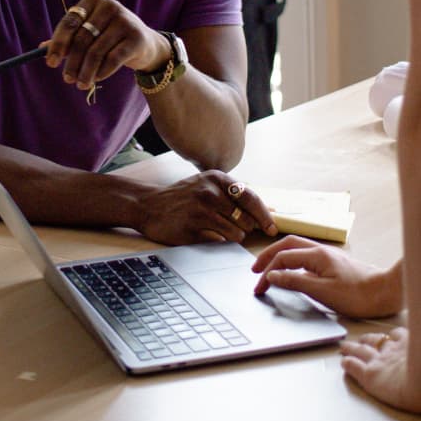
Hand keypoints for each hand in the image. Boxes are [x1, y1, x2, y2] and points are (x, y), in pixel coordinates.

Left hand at [44, 0, 169, 93]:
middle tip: (66, 79)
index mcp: (93, 0)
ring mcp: (125, 20)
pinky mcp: (136, 37)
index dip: (58, 43)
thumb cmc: (109, 37)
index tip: (50, 63)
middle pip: (82, 38)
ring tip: (80, 84)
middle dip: (72, 62)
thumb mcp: (89, 33)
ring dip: (85, 72)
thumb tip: (40, 49)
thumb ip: (67, 39)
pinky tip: (96, 79)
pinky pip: (113, 59)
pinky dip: (102, 72)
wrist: (144, 43)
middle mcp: (110, 6)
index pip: (70, 22)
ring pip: (97, 51)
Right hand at [137, 172, 276, 245]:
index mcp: (217, 178)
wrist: (148, 205)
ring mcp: (201, 211)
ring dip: (232, 236)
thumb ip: (235, 194)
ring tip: (217, 229)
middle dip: (246, 227)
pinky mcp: (192, 229)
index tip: (272, 228)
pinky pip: (219, 242)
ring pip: (236, 233)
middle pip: (246, 219)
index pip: (252, 199)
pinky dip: (217, 240)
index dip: (265, 216)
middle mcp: (210, 192)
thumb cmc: (183, 196)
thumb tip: (271, 210)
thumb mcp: (208, 185)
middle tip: (235, 226)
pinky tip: (205, 233)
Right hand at [252, 236, 402, 317]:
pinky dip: (292, 261)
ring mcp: (328, 256)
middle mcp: (320, 251)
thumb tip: (272, 275)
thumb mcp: (323, 292)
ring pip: (296, 249)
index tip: (259, 288)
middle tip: (254, 270)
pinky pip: (306, 257)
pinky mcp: (334, 264)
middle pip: (286, 246)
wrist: (387, 292)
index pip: (282, 259)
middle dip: (268, 256)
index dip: (267, 272)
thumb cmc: (358, 295)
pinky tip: (292, 272)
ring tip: (268, 268)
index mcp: (316, 255)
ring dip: (279, 256)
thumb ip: (295, 282)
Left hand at [340, 328, 420, 412]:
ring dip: (351, 349)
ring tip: (344, 347)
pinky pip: (355, 368)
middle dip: (366, 340)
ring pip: (361, 351)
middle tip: (358, 339)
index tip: (385, 338)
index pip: (396, 337)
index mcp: (411, 346)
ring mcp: (381, 362)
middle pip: (375, 341)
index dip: (389, 338)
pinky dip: (348, 364)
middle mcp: (394, 351)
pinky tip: (344, 363)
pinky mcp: (371, 375)